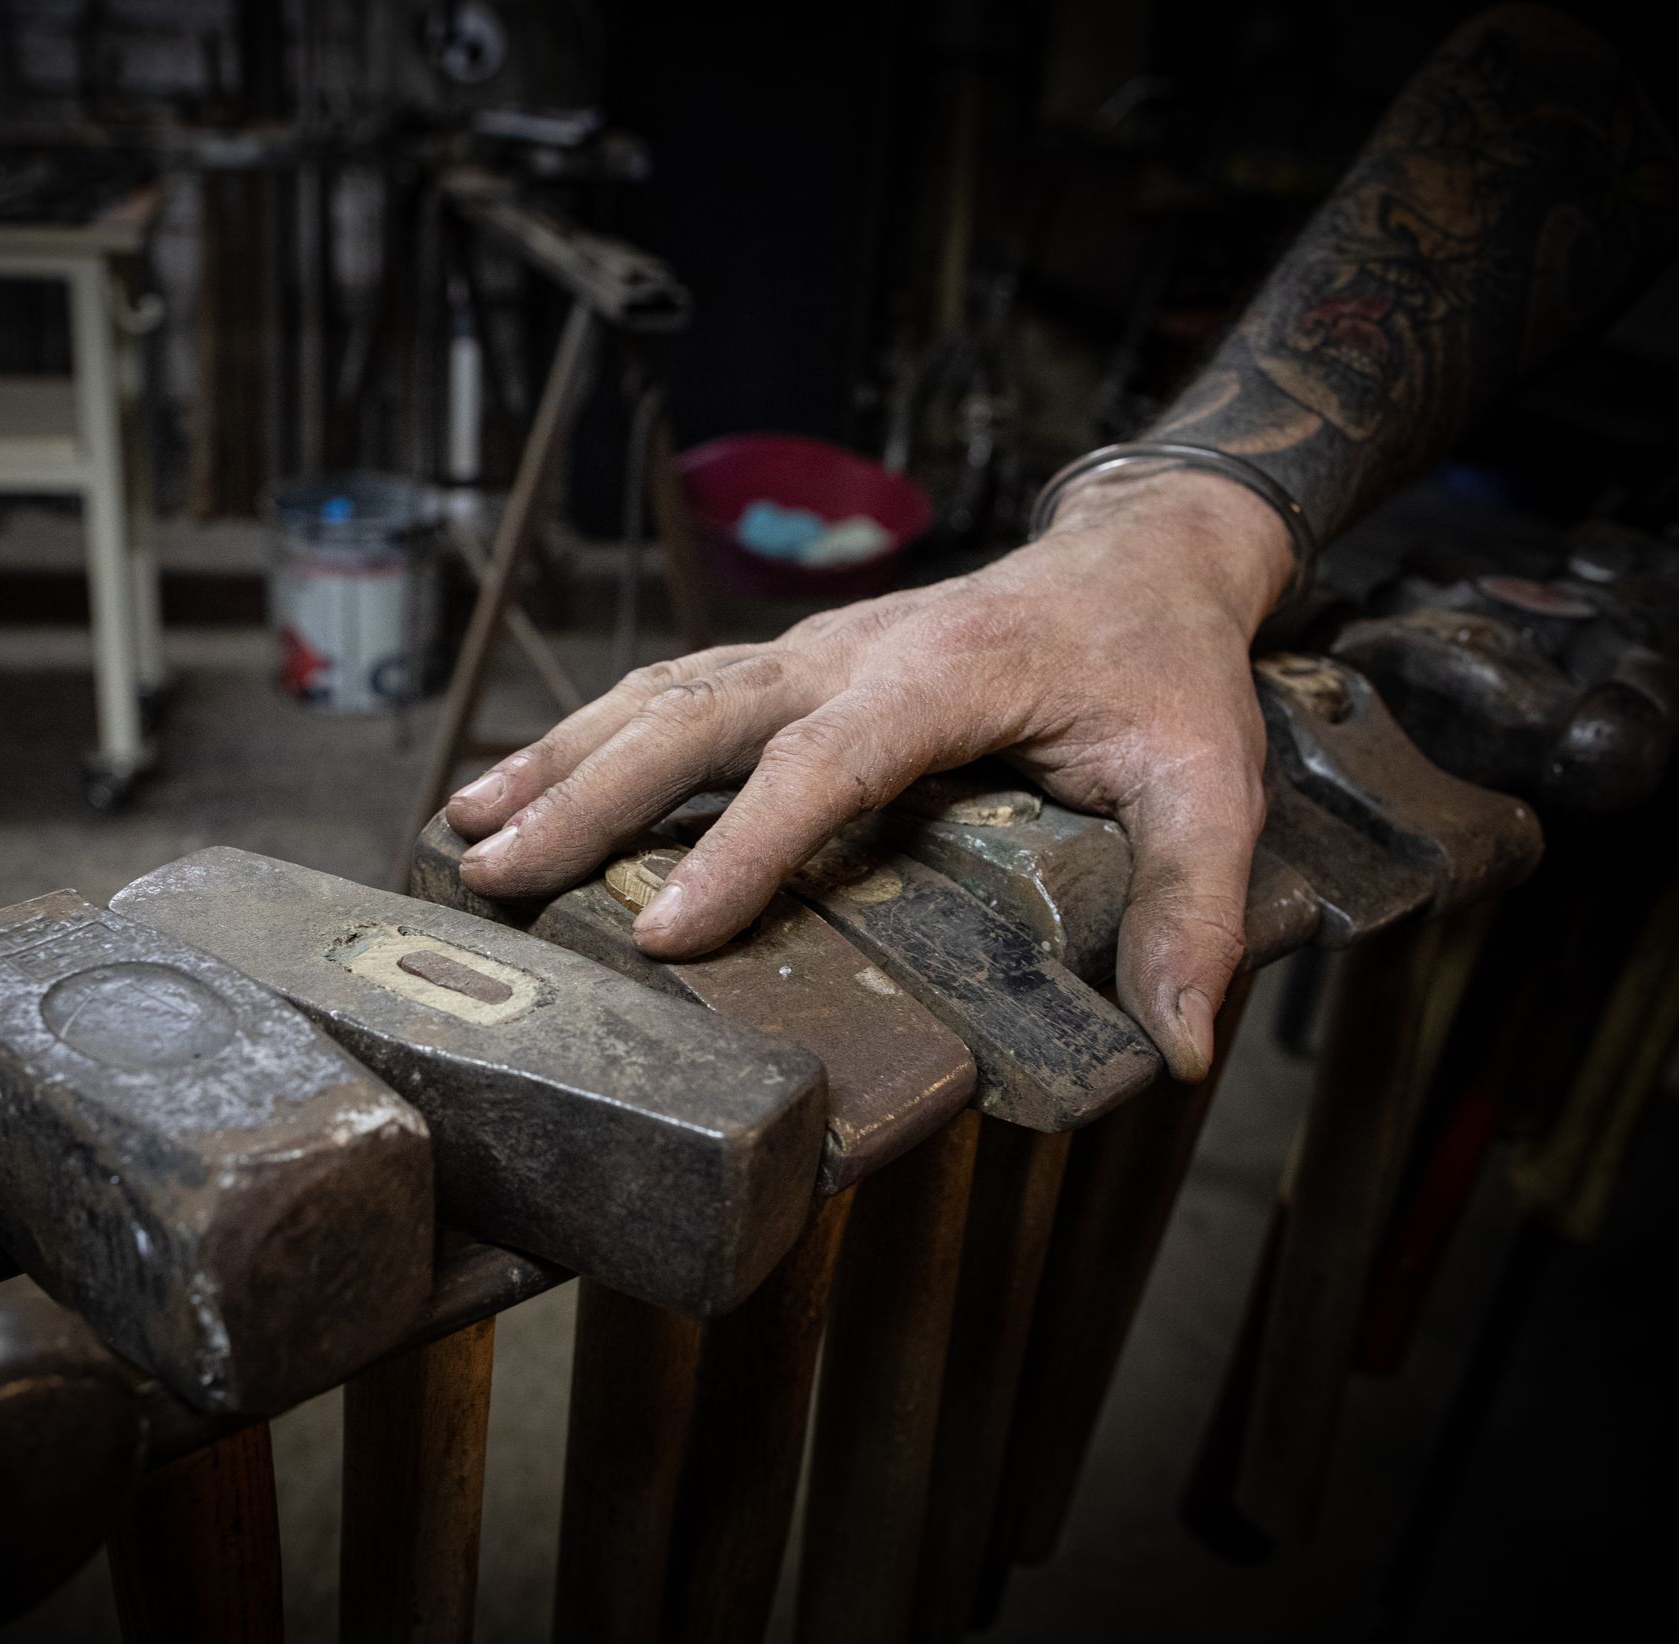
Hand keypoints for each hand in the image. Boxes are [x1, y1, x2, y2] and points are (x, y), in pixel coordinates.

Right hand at [444, 467, 1294, 1078]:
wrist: (1137, 562)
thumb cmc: (1164, 672)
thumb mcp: (1212, 782)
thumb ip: (1196, 908)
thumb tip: (1177, 1047)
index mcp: (939, 679)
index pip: (823, 767)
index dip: (740, 848)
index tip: (664, 933)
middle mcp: (848, 653)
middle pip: (694, 715)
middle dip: (588, 796)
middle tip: (495, 871)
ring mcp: (807, 651)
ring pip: (660, 693)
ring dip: (561, 758)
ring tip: (466, 832)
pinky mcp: (789, 663)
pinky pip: (669, 689)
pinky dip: (585, 735)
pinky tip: (516, 786)